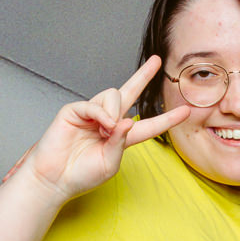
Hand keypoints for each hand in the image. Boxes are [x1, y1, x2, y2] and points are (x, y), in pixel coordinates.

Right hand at [24, 56, 189, 200]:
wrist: (54, 179)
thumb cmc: (80, 175)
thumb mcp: (109, 164)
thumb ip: (120, 143)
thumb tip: (126, 120)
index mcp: (120, 136)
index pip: (147, 124)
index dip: (166, 119)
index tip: (185, 111)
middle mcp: (107, 121)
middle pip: (130, 92)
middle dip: (143, 75)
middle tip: (157, 61)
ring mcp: (91, 114)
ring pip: (113, 95)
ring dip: (115, 111)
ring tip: (106, 131)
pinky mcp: (75, 110)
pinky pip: (94, 104)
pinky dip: (101, 114)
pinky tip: (101, 126)